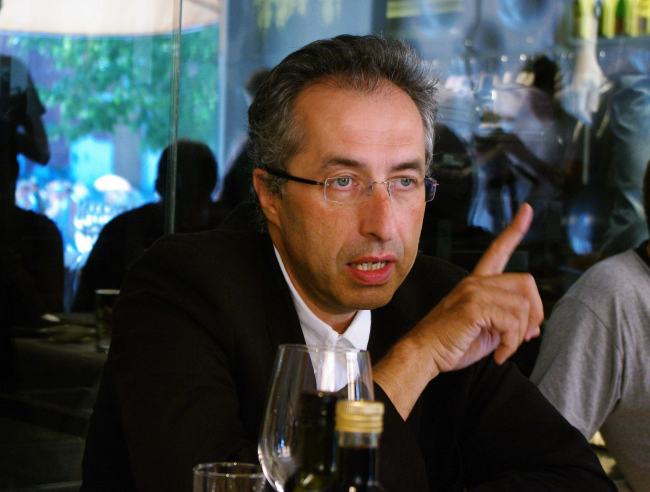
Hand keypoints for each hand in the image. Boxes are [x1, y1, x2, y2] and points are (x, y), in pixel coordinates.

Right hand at [373, 204, 542, 418]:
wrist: (424, 354)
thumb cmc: (452, 343)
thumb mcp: (487, 330)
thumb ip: (509, 322)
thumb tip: (535, 327)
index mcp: (477, 283)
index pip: (498, 250)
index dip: (515, 230)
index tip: (527, 209)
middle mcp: (476, 282)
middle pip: (526, 282)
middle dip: (534, 313)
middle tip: (524, 337)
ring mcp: (473, 291)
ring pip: (522, 306)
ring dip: (520, 334)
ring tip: (504, 350)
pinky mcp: (473, 306)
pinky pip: (512, 321)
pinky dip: (511, 343)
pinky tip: (498, 354)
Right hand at [557, 38, 604, 124]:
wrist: (582, 58)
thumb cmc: (591, 69)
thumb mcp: (596, 83)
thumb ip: (594, 97)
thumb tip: (592, 111)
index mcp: (579, 92)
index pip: (580, 110)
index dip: (584, 118)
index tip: (589, 123)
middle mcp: (570, 92)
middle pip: (572, 110)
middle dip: (579, 116)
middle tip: (587, 118)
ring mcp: (566, 90)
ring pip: (566, 106)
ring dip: (573, 111)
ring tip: (582, 113)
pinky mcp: (563, 88)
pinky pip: (563, 100)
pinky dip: (567, 105)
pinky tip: (573, 105)